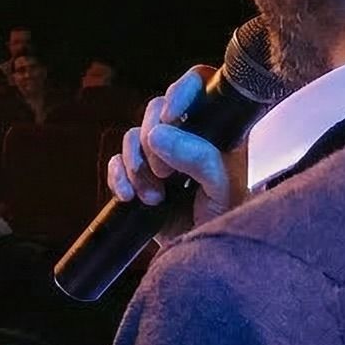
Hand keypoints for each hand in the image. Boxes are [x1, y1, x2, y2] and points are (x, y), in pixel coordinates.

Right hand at [109, 65, 232, 223]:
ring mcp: (162, 157)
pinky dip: (118, 177)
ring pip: (134, 135)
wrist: (203, 260)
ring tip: (152, 196)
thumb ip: (199, 158)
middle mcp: (189, 137)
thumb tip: (159, 134)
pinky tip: (129, 197)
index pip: (201, 84)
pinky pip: (117, 162)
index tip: (170, 116)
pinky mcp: (140, 177)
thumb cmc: (226, 222)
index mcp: (219, 131)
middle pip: (156, 107)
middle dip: (152, 141)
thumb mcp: (223, 190)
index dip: (182, 90)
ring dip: (136, 165)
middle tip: (165, 174)